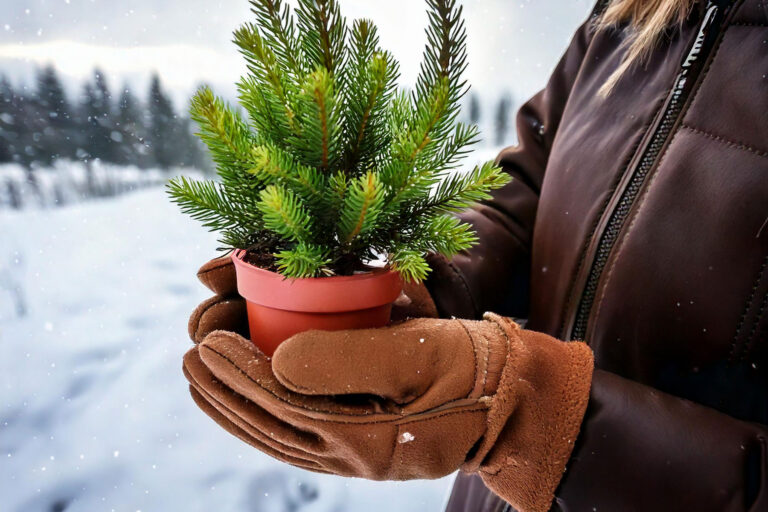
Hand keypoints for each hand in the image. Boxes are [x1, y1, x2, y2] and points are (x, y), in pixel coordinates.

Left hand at [183, 256, 593, 511]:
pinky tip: (249, 401)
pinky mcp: (363, 445)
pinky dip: (266, 419)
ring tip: (201, 380)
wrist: (519, 404)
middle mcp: (353, 457)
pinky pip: (298, 438)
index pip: (283, 406)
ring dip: (235, 409)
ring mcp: (356, 456)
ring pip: (278, 437)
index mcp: (366, 438)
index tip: (207, 342)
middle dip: (225, 392)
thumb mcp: (423, 354)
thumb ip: (353, 358)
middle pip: (271, 427)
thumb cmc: (477, 371)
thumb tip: (278, 361)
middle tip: (190, 357)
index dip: (240, 374)